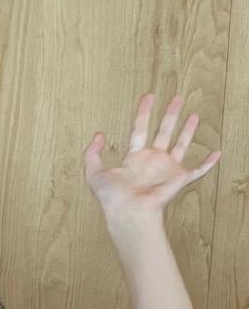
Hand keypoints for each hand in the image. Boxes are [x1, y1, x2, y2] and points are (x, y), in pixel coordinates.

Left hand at [83, 93, 220, 219]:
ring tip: (193, 115)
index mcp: (134, 158)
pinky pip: (198, 170)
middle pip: (163, 131)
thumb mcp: (94, 172)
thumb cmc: (112, 197)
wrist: (129, 211)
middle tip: (177, 98)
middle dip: (170, 114)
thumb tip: (98, 134)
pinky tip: (216, 153)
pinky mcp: (180, 178)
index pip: (140, 129)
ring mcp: (167, 169)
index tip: (148, 97)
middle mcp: (152, 161)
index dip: (143, 113)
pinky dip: (209, 163)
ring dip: (188, 130)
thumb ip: (92, 153)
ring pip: (181, 144)